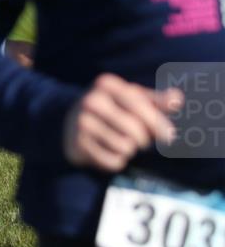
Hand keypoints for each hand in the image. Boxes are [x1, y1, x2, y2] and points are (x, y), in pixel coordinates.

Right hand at [63, 73, 181, 172]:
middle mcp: (91, 101)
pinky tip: (110, 152)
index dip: (158, 124)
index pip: (139, 106)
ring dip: (129, 150)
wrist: (70, 120)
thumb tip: (177, 100)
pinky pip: (111, 161)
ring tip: (122, 144)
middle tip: (139, 140)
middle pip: (134, 130)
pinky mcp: (77, 144)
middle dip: (143, 140)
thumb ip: (156, 100)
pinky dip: (117, 161)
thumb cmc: (112, 107)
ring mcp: (81, 123)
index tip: (170, 137)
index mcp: (107, 84)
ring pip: (124, 147)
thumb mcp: (132, 98)